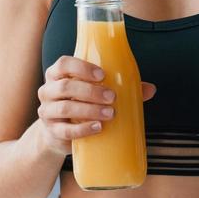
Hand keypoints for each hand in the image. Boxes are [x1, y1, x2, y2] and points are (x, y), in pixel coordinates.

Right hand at [37, 56, 155, 156]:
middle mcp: (48, 91)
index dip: (81, 67)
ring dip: (89, 110)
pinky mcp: (52, 132)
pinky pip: (65, 131)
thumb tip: (150, 89)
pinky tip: (98, 128)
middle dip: (90, 91)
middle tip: (112, 97)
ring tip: (110, 113)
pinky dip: (83, 129)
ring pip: (64, 108)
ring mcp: (47, 112)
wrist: (59, 133)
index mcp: (58, 75)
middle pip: (65, 86)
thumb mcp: (96, 93)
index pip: (63, 64)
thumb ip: (122, 89)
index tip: (102, 75)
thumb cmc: (81, 104)